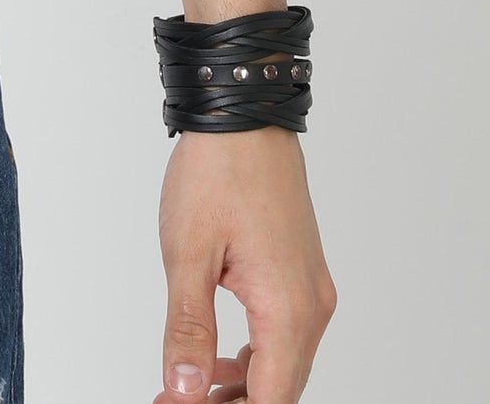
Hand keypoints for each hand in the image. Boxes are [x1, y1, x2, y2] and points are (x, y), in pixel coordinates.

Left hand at [152, 127, 335, 401]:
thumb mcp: (187, 252)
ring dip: (245, 387)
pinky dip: (256, 356)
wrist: (243, 114)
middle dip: (233, 403)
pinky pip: (286, 334)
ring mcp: (312, 289)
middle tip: (178, 400)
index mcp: (288, 308)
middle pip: (282, 389)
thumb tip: (184, 390)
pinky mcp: (303, 273)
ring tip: (192, 390)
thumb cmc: (217, 171)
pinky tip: (220, 359)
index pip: (270, 399)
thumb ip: (188, 329)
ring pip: (285, 364)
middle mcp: (312, 306)